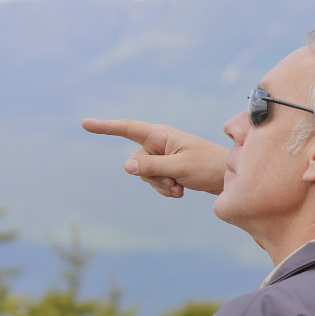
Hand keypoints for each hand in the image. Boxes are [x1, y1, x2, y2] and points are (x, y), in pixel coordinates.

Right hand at [82, 118, 227, 196]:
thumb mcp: (179, 168)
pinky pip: (156, 181)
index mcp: (161, 135)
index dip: (106, 127)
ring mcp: (165, 156)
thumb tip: (127, 166)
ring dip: (160, 185)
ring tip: (179, 188)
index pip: (128, 129)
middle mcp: (160, 143)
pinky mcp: (170, 168)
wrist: (230, 177)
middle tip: (173, 182)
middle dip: (151, 177)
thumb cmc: (208, 167)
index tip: (85, 124)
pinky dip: (166, 189)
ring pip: (146, 175)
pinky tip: (181, 191)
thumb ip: (152, 167)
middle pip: (137, 161)